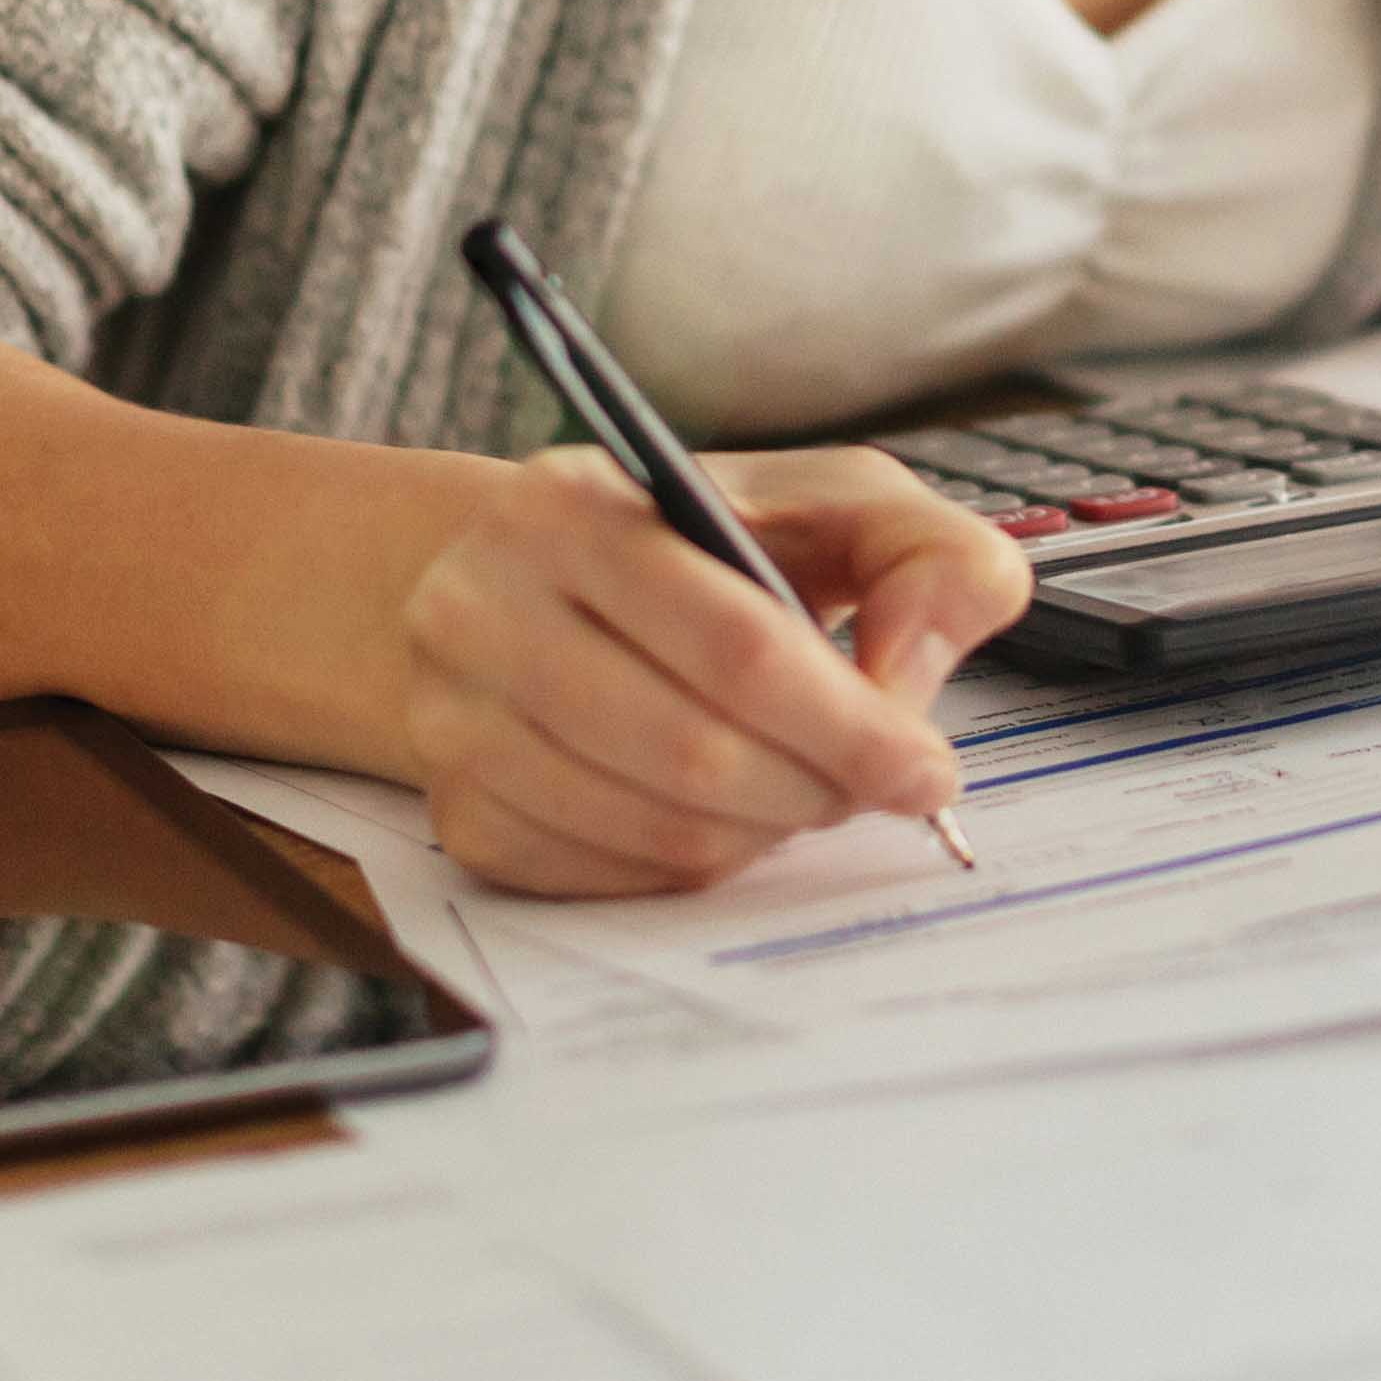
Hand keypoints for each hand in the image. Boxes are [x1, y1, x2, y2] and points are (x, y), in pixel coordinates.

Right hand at [394, 443, 1033, 896]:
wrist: (535, 585)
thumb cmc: (702, 544)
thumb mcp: (832, 500)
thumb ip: (925, 555)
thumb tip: (907, 675)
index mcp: (571, 504)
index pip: (736, 645)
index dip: (850, 725)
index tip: (926, 769)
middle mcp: (480, 607)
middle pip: (693, 751)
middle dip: (817, 789)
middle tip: (875, 791)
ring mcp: (453, 721)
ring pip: (656, 829)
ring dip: (765, 832)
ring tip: (806, 791)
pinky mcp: (459, 814)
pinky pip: (613, 880)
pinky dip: (696, 864)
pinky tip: (727, 814)